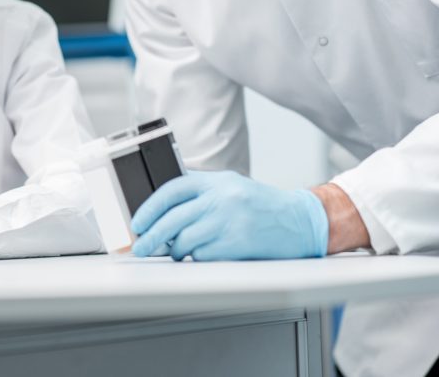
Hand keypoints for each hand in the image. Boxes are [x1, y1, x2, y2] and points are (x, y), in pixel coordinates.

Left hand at [130, 171, 328, 260]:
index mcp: (216, 181)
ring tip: (176, 251)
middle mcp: (221, 198)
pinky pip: (203, 254)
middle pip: (172, 219)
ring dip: (175, 249)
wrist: (300, 220)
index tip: (138, 222)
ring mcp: (229, 221)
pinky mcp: (237, 244)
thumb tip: (163, 205)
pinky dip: (196, 257)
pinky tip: (200, 254)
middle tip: (140, 247)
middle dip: (150, 236)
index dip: (149, 208)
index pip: (171, 191)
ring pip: (184, 239)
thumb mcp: (230, 185)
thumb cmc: (263, 205)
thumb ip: (200, 190)